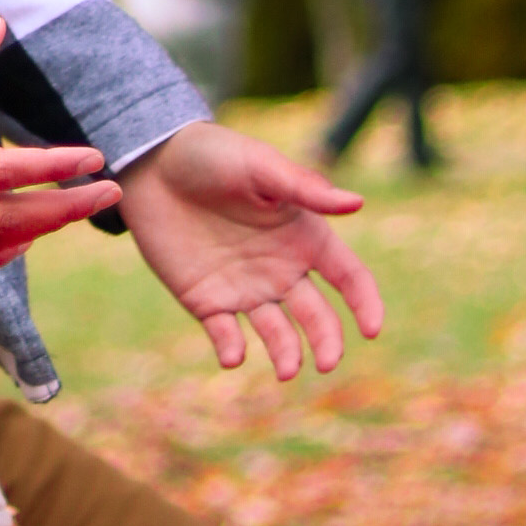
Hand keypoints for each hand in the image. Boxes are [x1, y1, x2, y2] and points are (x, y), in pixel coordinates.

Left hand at [114, 120, 384, 379]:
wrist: (153, 163)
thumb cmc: (214, 155)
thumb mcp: (260, 165)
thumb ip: (304, 188)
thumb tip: (358, 203)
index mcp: (304, 237)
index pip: (349, 277)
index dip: (365, 303)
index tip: (372, 329)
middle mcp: (282, 270)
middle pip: (317, 315)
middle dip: (326, 341)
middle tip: (326, 362)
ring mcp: (246, 289)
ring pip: (277, 333)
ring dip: (286, 354)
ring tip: (286, 370)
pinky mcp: (208, 301)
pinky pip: (226, 334)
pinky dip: (232, 349)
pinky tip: (233, 354)